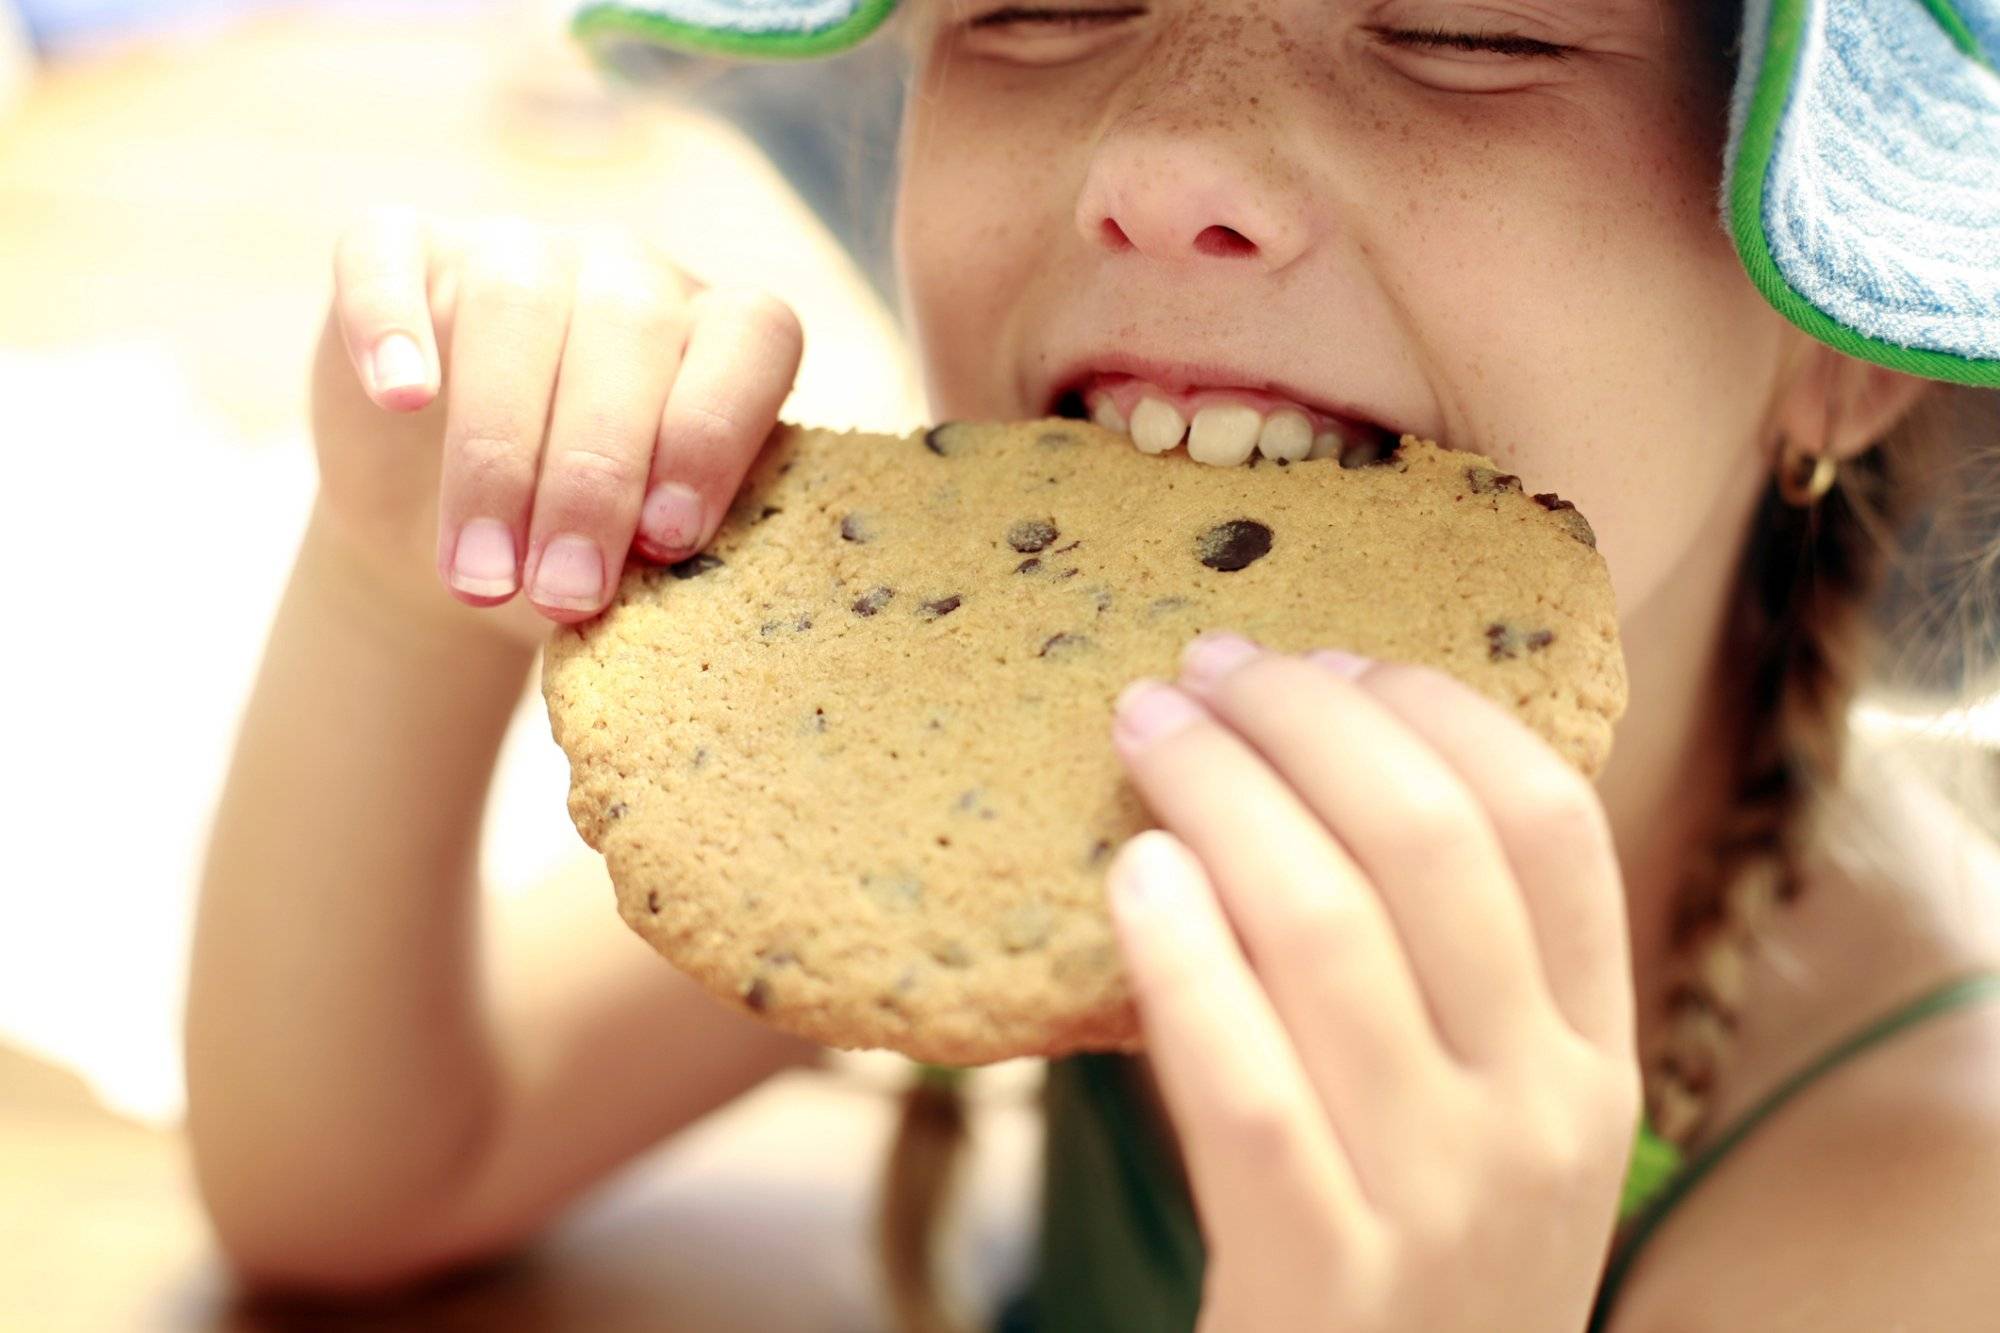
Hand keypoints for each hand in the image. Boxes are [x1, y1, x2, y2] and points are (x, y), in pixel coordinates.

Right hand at [309, 208, 802, 650]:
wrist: (457, 551)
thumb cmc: (579, 552)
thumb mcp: (636, 561)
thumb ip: (657, 551)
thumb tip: (644, 572)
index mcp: (717, 332)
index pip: (753, 339)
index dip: (715, 437)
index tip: (667, 543)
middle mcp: (630, 273)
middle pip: (627, 333)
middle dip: (593, 482)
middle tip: (564, 595)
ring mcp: (518, 247)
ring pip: (513, 305)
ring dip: (495, 451)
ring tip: (481, 574)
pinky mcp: (405, 251)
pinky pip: (388, 257)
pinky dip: (388, 322)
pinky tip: (400, 400)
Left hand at [1105, 632, 1639, 1332]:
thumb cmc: (1418, 1269)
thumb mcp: (1493, 1132)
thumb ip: (1458, 990)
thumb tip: (1329, 774)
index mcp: (1593, 1064)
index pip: (1551, 828)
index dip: (1437, 710)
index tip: (1334, 653)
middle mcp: (1541, 1117)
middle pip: (1428, 842)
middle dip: (1304, 719)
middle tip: (1204, 663)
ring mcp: (1440, 1200)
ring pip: (1324, 929)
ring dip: (1220, 795)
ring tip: (1143, 727)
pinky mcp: (1322, 1278)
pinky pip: (1242, 1080)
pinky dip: (1181, 956)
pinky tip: (1130, 875)